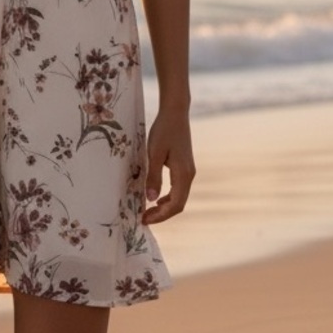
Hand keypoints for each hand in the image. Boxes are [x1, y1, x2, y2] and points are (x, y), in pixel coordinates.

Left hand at [142, 108, 195, 223]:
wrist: (175, 113)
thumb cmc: (164, 131)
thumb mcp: (155, 153)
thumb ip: (153, 176)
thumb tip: (151, 199)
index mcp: (183, 174)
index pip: (176, 205)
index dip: (161, 216)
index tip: (145, 219)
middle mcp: (189, 175)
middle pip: (179, 204)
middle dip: (162, 214)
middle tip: (144, 218)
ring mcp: (188, 171)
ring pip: (179, 197)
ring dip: (164, 207)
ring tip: (147, 211)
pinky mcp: (184, 166)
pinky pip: (178, 188)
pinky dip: (168, 197)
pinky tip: (156, 198)